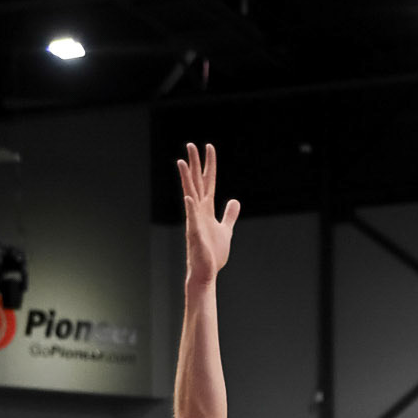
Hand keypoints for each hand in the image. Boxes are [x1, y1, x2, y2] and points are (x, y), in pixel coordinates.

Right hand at [178, 142, 240, 285]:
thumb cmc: (213, 253)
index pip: (208, 181)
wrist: (206, 272)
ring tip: (182, 162)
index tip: (208, 147)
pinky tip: (188, 197)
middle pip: (196, 183)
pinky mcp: (195, 235)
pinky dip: (191, 209)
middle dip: (194, 164)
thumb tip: (235, 201)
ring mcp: (195, 221)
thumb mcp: (226, 230)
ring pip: (190, 195)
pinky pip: (192, 220)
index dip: (209, 165)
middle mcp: (199, 211)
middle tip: (191, 145)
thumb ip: (229, 215)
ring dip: (186, 179)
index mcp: (206, 209)